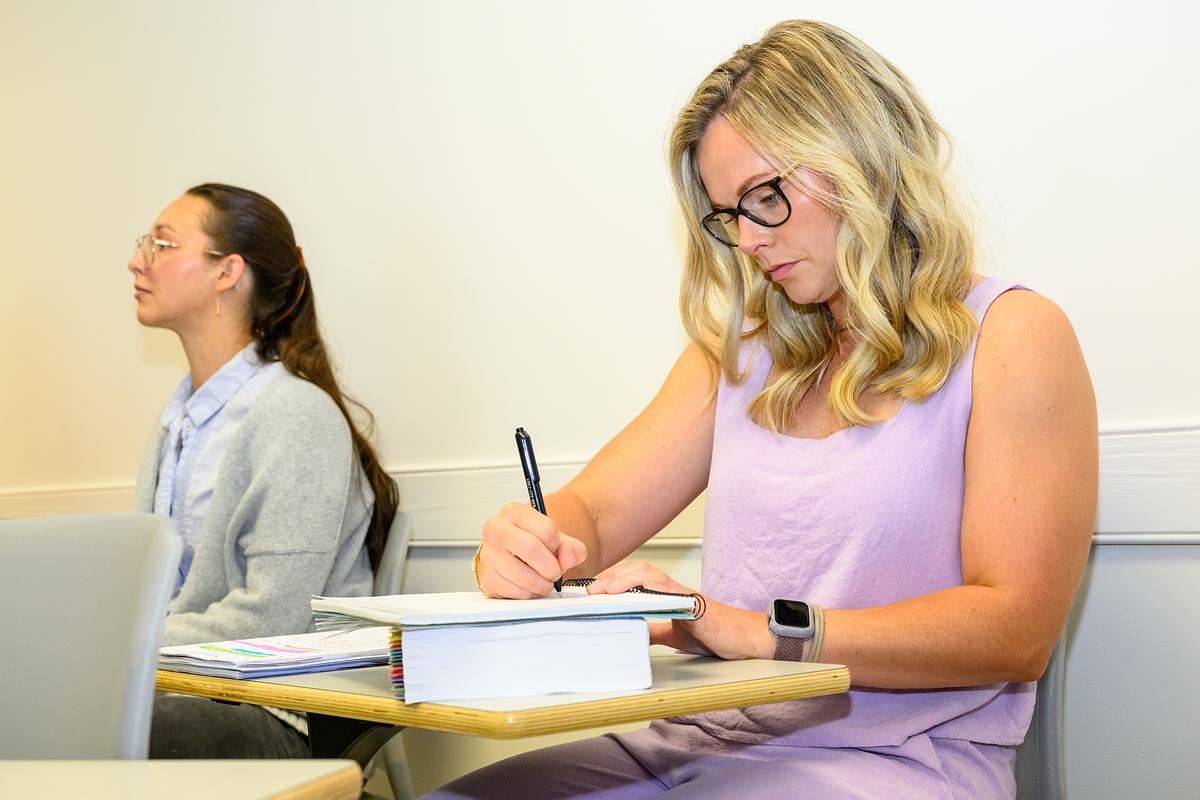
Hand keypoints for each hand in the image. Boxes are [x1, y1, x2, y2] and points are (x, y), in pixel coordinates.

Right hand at [477, 502, 587, 598]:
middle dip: (550, 568)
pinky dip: (529, 594)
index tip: (555, 552)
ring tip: (543, 582)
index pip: (546, 530)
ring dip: (541, 585)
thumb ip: (571, 547)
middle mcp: (497, 529)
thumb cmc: (530, 543)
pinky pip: (515, 592)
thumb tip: (567, 559)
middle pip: (531, 549)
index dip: (557, 547)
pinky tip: (529, 587)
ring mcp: (488, 553)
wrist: (508, 554)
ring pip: (524, 576)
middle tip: (553, 573)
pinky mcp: (487, 577)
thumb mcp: (555, 539)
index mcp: (515, 512)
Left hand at [589, 560, 773, 660]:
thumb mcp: (675, 636)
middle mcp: (674, 589)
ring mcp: (683, 593)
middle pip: (638, 569)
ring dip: (622, 579)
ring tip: (603, 590)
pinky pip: (667, 589)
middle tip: (591, 590)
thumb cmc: (715, 634)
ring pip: (648, 573)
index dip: (613, 580)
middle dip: (611, 577)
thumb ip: (656, 631)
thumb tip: (635, 633)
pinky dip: (646, 587)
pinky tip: (631, 594)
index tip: (593, 591)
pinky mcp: (693, 602)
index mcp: (668, 595)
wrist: (745, 639)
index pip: (636, 577)